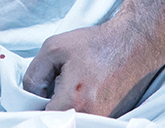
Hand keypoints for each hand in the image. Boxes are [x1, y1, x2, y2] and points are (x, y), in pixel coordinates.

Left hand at [23, 19, 161, 117]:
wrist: (135, 44)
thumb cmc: (95, 44)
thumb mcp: (53, 48)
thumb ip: (33, 77)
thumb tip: (30, 97)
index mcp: (74, 101)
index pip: (41, 119)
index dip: (34, 107)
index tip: (38, 94)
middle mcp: (91, 118)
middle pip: (58, 122)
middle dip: (50, 109)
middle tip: (56, 87)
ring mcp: (104, 121)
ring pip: (72, 121)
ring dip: (66, 109)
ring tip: (74, 87)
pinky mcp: (112, 120)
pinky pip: (86, 120)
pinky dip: (80, 109)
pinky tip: (85, 92)